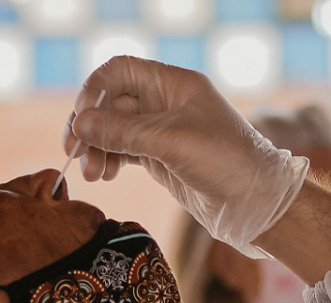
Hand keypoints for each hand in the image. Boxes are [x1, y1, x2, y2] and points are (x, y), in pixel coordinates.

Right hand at [65, 56, 308, 257]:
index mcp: (173, 85)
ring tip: (92, 174)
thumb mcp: (172, 141)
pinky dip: (109, 160)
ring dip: (96, 147)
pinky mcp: (160, 157)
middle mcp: (166, 103)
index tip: (82, 117)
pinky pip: (123, 151)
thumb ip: (124, 131)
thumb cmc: (225, 161)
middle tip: (75, 151)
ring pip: (114, 130)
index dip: (95, 89)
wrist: (255, 203)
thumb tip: (80, 123)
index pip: (120, 72)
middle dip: (91, 126)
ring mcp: (161, 131)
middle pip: (111, 104)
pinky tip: (102, 175)